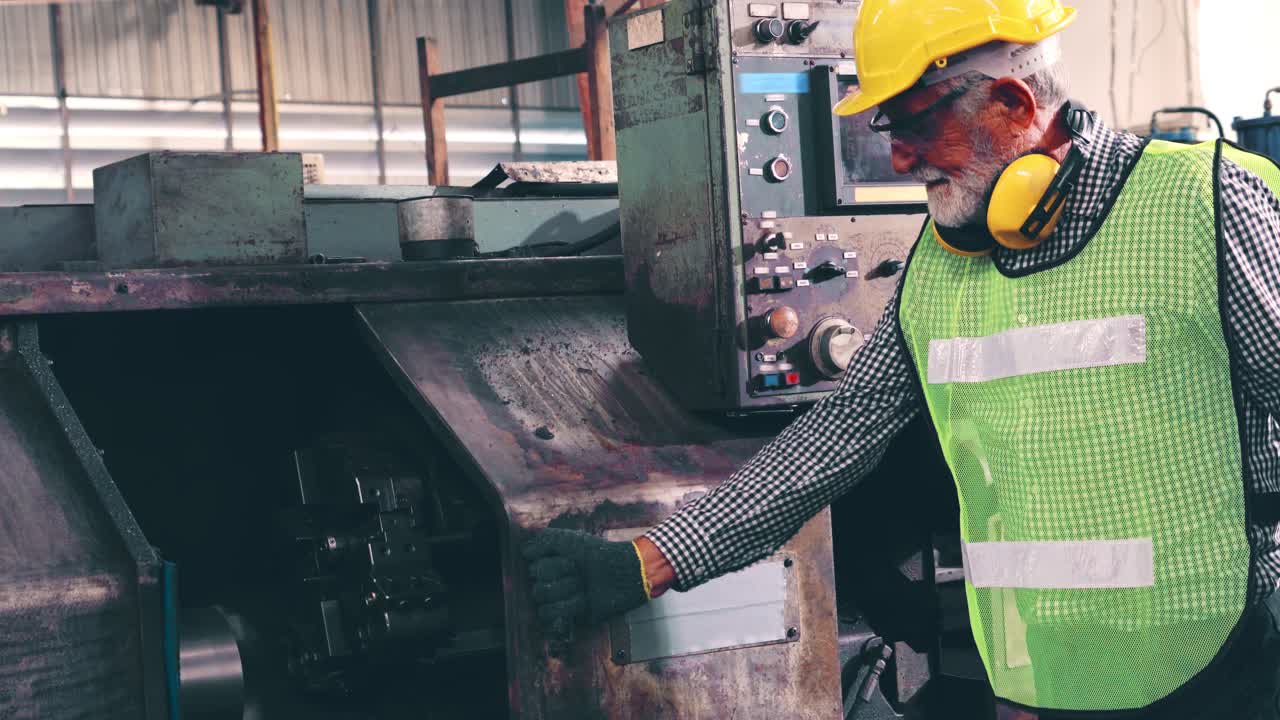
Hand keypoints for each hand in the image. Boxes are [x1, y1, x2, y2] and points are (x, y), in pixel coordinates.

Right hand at [522, 528, 649, 653]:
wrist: (624, 573)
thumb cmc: (598, 553)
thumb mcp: (571, 540)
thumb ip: (545, 540)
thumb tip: (523, 551)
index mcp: (551, 563)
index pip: (532, 569)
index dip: (551, 565)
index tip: (571, 560)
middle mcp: (552, 581)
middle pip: (535, 587)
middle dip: (560, 579)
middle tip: (579, 574)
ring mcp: (560, 599)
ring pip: (542, 601)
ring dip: (565, 592)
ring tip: (583, 587)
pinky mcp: (569, 615)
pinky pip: (551, 616)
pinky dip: (568, 606)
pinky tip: (583, 600)